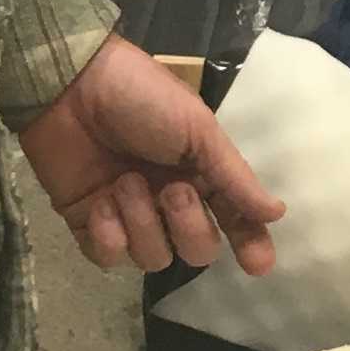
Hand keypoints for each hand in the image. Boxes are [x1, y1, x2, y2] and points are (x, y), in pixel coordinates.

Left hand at [20, 35, 284, 277]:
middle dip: (188, 226)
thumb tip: (277, 213)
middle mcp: (168, 201)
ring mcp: (129, 216)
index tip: (258, 265)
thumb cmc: (141, 98)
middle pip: (196, 250)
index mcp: (200, 175)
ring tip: (124, 183)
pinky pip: (109, 257)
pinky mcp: (88, 224)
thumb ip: (234, 177)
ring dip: (142, 222)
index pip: (234, 220)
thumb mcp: (197, 128)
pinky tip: (100, 204)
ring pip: (153, 258)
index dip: (249, 244)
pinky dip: (108, 235)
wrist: (72, 85)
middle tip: (172, 190)